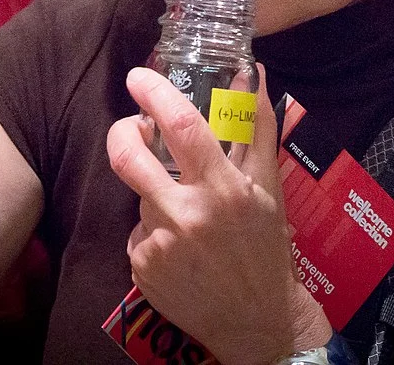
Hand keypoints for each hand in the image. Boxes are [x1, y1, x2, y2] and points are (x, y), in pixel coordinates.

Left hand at [108, 65, 330, 364]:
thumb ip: (259, 126)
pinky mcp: (141, 268)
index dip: (154, 94)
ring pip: (140, 195)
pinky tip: (181, 245)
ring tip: (187, 213)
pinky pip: (138, 231)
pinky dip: (154, 229)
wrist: (256, 319)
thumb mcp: (270, 186)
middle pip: (129, 157)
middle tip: (134, 126)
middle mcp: (186, 213)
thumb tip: (254, 73)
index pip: (181, 126)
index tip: (139, 77)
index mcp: (222, 188)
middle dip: (123, 131)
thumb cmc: (266, 246)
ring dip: (156, 193)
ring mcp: (159, 243)